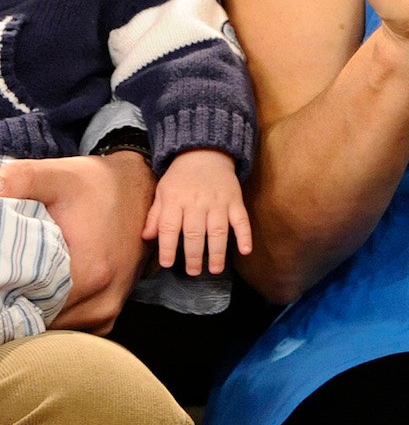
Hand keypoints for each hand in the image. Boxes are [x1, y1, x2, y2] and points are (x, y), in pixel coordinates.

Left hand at [0, 152, 152, 331]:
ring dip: (38, 312)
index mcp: (89, 274)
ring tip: (25, 286)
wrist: (142, 184)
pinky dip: (58, 316)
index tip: (5, 277)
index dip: (7, 295)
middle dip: (19, 305)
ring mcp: (111, 306)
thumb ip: (17, 181)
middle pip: (41, 321)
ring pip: (58, 328)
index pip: (27, 308)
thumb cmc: (98, 183)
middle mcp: (104, 297)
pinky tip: (47, 293)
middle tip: (11, 279)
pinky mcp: (113, 307)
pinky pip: (76, 327)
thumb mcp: (56, 176)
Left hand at [143, 149, 251, 275]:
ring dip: (217, 251)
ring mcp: (218, 201)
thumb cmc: (181, 177)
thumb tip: (146, 238)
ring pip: (218, 230)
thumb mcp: (162, 191)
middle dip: (193, 256)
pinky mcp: (235, 200)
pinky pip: (242, 219)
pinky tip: (245, 250)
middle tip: (193, 272)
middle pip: (194, 233)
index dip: (168, 248)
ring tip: (214, 269)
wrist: (206, 152)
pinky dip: (245, 235)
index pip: (170, 228)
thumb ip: (155, 215)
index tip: (168, 264)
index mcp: (176, 200)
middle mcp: (197, 202)